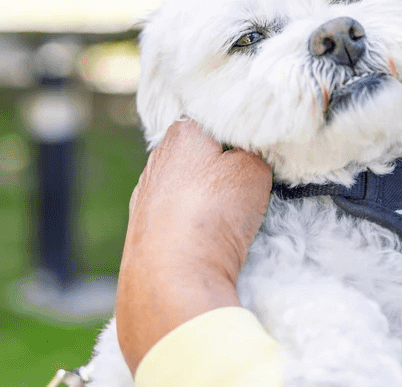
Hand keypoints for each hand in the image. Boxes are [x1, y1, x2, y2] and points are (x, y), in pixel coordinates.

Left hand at [115, 119, 271, 372]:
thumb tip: (250, 154)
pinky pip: (177, 217)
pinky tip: (209, 238)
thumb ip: (255, 151)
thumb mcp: (255, 168)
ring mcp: (145, 199)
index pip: (215, 119)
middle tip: (252, 180)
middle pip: (201, 154)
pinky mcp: (142, 234)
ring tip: (233, 216)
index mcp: (182, 134)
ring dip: (207, 197)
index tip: (259, 146)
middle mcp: (157, 161)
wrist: (170, 281)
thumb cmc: (212, 215)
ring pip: (188, 187)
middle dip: (223, 164)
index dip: (239, 131)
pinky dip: (194, 223)